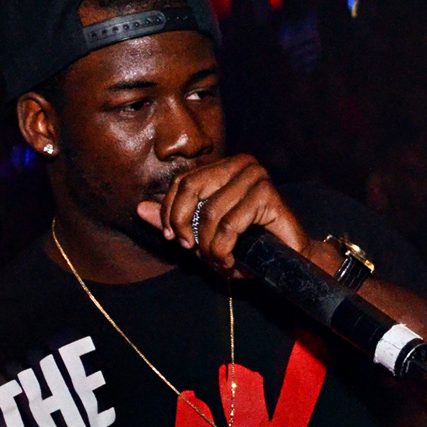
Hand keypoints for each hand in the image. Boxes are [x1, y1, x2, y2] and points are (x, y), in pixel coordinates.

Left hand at [137, 154, 311, 274]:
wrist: (287, 261)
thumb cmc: (246, 247)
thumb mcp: (203, 235)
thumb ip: (173, 220)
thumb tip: (139, 209)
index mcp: (223, 167)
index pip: (182, 181)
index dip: (170, 212)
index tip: (173, 239)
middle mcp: (240, 164)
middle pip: (191, 189)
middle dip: (185, 226)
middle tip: (192, 250)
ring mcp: (255, 175)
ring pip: (210, 213)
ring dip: (209, 247)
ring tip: (218, 261)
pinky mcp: (267, 193)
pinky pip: (230, 225)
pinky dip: (224, 250)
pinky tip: (231, 263)